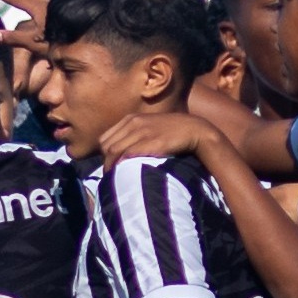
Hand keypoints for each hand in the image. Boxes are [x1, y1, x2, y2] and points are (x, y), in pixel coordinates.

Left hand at [100, 110, 226, 165]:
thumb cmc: (172, 133)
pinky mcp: (150, 142)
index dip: (104, 154)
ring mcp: (141, 132)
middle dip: (106, 162)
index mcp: (131, 119)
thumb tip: (121, 154)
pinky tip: (125, 173)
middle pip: (106, 146)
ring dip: (111, 167)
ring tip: (115, 178)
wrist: (194, 130)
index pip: (104, 138)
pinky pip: (127, 154)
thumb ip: (135, 135)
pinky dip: (122, 165)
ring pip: (113, 151)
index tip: (110, 166)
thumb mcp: (149, 127)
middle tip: (112, 175)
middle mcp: (133, 123)